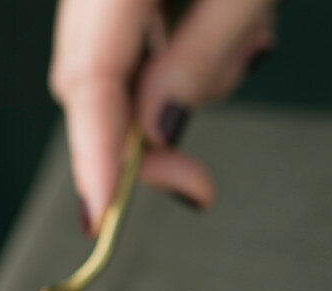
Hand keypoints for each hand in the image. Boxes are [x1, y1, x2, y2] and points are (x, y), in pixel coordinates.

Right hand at [49, 0, 276, 231]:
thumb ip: (196, 62)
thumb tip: (155, 135)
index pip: (88, 79)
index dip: (94, 156)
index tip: (102, 215)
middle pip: (89, 85)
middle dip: (142, 143)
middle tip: (198, 187)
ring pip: (115, 71)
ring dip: (178, 90)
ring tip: (243, 43)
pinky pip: (139, 44)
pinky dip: (183, 61)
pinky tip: (235, 33)